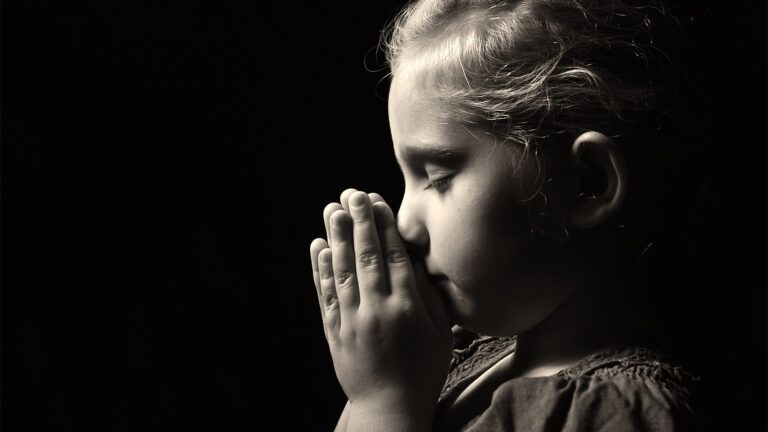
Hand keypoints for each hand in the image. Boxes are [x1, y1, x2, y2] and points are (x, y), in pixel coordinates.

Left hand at [309, 189, 452, 428]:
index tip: (376, 200)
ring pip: (342, 271)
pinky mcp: (334, 331)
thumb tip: (417, 263)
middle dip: (359, 221)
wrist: (389, 407)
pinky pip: (325, 295)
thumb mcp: (441, 335)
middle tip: (352, 193)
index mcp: (407, 309)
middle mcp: (377, 310)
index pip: (393, 257)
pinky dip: (320, 269)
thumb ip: (430, 298)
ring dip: (337, 237)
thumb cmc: (424, 370)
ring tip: (333, 210)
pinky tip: (319, 246)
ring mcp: (352, 321)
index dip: (383, 226)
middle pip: (366, 257)